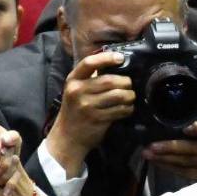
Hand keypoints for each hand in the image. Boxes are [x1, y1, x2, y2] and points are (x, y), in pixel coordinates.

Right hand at [45, 51, 133, 177]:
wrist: (67, 137)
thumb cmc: (74, 110)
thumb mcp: (76, 90)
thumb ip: (90, 78)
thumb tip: (115, 64)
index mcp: (73, 80)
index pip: (89, 63)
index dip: (107, 58)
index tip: (120, 58)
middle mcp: (78, 91)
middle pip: (110, 80)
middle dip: (125, 82)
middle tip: (129, 85)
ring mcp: (87, 106)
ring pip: (118, 95)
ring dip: (129, 96)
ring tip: (130, 97)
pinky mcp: (97, 119)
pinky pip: (120, 110)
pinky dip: (127, 109)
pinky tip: (126, 109)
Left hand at [145, 120, 196, 182]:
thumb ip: (192, 131)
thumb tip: (163, 129)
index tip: (187, 129)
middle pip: (191, 148)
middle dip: (169, 147)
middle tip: (152, 146)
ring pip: (184, 161)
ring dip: (164, 158)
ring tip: (148, 154)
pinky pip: (182, 171)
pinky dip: (167, 167)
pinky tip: (157, 162)